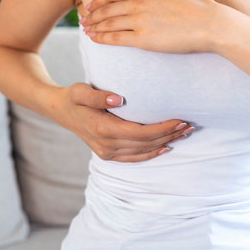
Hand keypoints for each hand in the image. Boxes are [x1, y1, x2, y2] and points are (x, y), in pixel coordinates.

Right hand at [51, 83, 194, 161]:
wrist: (60, 111)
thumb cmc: (73, 97)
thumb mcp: (80, 91)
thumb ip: (97, 95)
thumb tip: (118, 98)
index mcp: (102, 129)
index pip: (140, 133)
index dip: (162, 128)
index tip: (179, 120)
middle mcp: (106, 145)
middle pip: (145, 143)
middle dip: (169, 135)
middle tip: (189, 125)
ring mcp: (107, 152)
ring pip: (143, 152)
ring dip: (165, 143)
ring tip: (184, 134)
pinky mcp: (108, 154)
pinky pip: (134, 158)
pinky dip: (151, 154)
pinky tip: (166, 148)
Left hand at [79, 0, 222, 53]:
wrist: (212, 25)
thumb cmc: (200, 2)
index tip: (90, 4)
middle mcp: (139, 4)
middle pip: (106, 8)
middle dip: (92, 14)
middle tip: (84, 19)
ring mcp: (140, 21)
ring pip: (108, 22)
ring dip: (94, 26)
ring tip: (87, 29)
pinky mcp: (143, 39)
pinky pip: (116, 38)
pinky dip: (102, 38)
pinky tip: (95, 39)